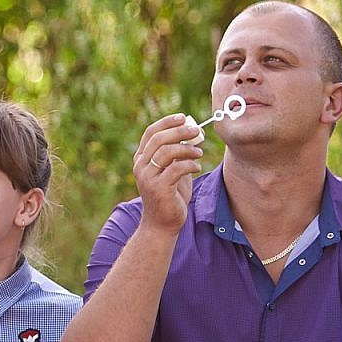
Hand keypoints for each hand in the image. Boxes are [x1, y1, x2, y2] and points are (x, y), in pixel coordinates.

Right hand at [133, 113, 206, 230]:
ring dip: (187, 148)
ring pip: (166, 152)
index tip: (183, 117)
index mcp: (141, 159)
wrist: (162, 223)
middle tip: (197, 131)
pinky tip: (197, 167)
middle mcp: (141, 166)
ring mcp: (148, 177)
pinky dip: (190, 164)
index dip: (167, 122)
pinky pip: (176, 169)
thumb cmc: (170, 195)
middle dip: (180, 132)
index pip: (150, 133)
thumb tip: (194, 134)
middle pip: (159, 139)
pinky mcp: (158, 188)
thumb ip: (179, 154)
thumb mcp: (173, 170)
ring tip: (199, 152)